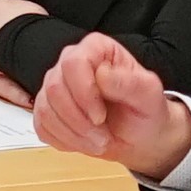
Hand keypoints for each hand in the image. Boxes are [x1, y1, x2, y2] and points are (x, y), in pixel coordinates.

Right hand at [30, 35, 190, 174]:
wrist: (139, 137)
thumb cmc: (145, 112)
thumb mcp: (148, 95)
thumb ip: (129, 82)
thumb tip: (102, 74)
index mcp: (96, 49)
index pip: (74, 63)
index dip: (84, 93)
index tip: (100, 116)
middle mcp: (70, 63)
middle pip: (55, 88)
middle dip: (79, 120)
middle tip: (102, 137)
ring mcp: (56, 85)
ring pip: (46, 109)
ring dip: (73, 134)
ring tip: (98, 141)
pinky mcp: (47, 109)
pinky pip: (41, 125)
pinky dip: (63, 140)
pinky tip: (83, 141)